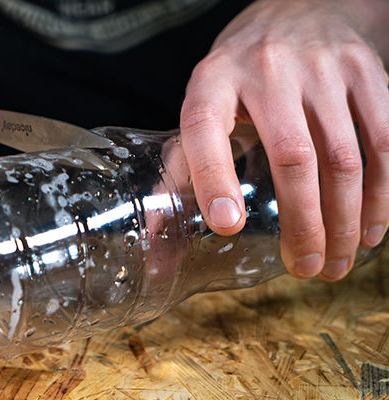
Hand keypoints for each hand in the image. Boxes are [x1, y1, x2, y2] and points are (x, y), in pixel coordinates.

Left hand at [179, 0, 388, 280]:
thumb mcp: (202, 107)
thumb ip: (181, 168)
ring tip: (337, 262)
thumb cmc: (238, 76)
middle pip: (291, 156)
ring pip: (344, 156)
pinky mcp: (365, 71)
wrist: (298, 10)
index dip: (213, 178)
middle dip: (302, 222)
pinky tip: (373, 229)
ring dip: (346, 219)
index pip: (204, 128)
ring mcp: (321, 68)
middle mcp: (265, 69)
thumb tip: (156, 235)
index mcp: (211, 81)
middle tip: (304, 268)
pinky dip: (383, 193)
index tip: (226, 225)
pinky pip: (384, 140)